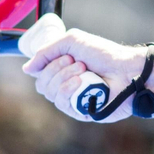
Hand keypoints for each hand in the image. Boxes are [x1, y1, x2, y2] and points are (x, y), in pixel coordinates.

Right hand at [22, 23, 145, 122]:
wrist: (126, 69)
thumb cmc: (104, 54)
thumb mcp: (72, 41)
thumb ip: (46, 51)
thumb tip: (27, 68)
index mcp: (63, 70)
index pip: (39, 74)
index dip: (45, 65)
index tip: (65, 56)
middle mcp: (66, 86)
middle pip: (42, 85)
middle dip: (56, 70)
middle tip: (78, 62)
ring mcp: (73, 100)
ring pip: (51, 95)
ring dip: (65, 78)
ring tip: (84, 70)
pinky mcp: (81, 112)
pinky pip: (63, 104)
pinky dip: (69, 90)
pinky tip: (81, 83)